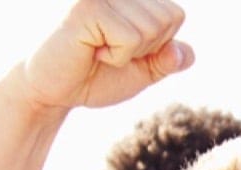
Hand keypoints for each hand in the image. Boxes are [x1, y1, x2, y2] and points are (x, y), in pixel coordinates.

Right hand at [19, 0, 192, 111]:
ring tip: (98, 49)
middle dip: (145, 48)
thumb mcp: (142, 70)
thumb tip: (187, 54)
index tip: (124, 48)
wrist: (53, 90)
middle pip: (168, 19)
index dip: (158, 43)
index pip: (175, 14)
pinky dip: (116, 57)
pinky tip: (91, 51)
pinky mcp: (87, 7)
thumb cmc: (94, 75)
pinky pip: (130, 38)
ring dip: (128, 53)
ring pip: (151, 28)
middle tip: (108, 50)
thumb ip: (167, 60)